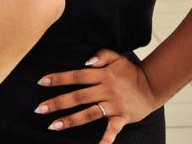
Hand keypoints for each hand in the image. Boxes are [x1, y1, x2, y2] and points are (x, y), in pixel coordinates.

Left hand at [35, 49, 157, 143]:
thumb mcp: (115, 56)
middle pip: (78, 97)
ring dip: (70, 120)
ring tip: (53, 126)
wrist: (152, 86)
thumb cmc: (128, 71)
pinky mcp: (123, 118)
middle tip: (39, 108)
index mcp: (102, 74)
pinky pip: (113, 130)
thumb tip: (85, 62)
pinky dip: (106, 139)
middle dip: (57, 103)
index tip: (41, 82)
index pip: (76, 76)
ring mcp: (114, 105)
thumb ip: (100, 55)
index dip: (58, 79)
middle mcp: (106, 90)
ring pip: (89, 113)